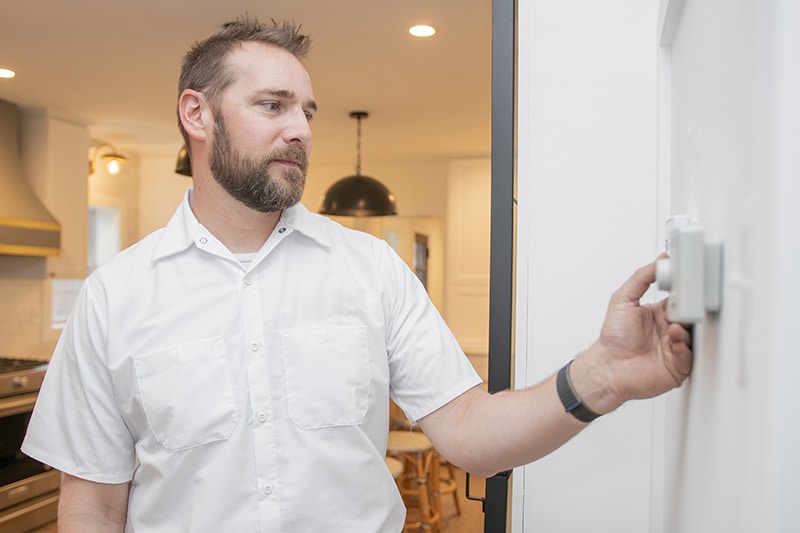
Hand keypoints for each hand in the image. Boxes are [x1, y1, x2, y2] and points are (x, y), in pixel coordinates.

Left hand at [575, 260, 692, 412]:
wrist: (608, 368)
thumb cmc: (613, 338)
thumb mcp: (622, 299)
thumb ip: (641, 278)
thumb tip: (659, 262)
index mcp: (659, 314)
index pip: (680, 299)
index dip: (684, 293)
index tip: (686, 285)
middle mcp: (669, 330)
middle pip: (691, 317)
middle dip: (690, 311)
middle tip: (685, 306)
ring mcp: (675, 348)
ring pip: (694, 336)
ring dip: (687, 329)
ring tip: (675, 325)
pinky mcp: (678, 366)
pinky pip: (690, 356)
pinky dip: (684, 347)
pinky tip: (674, 340)